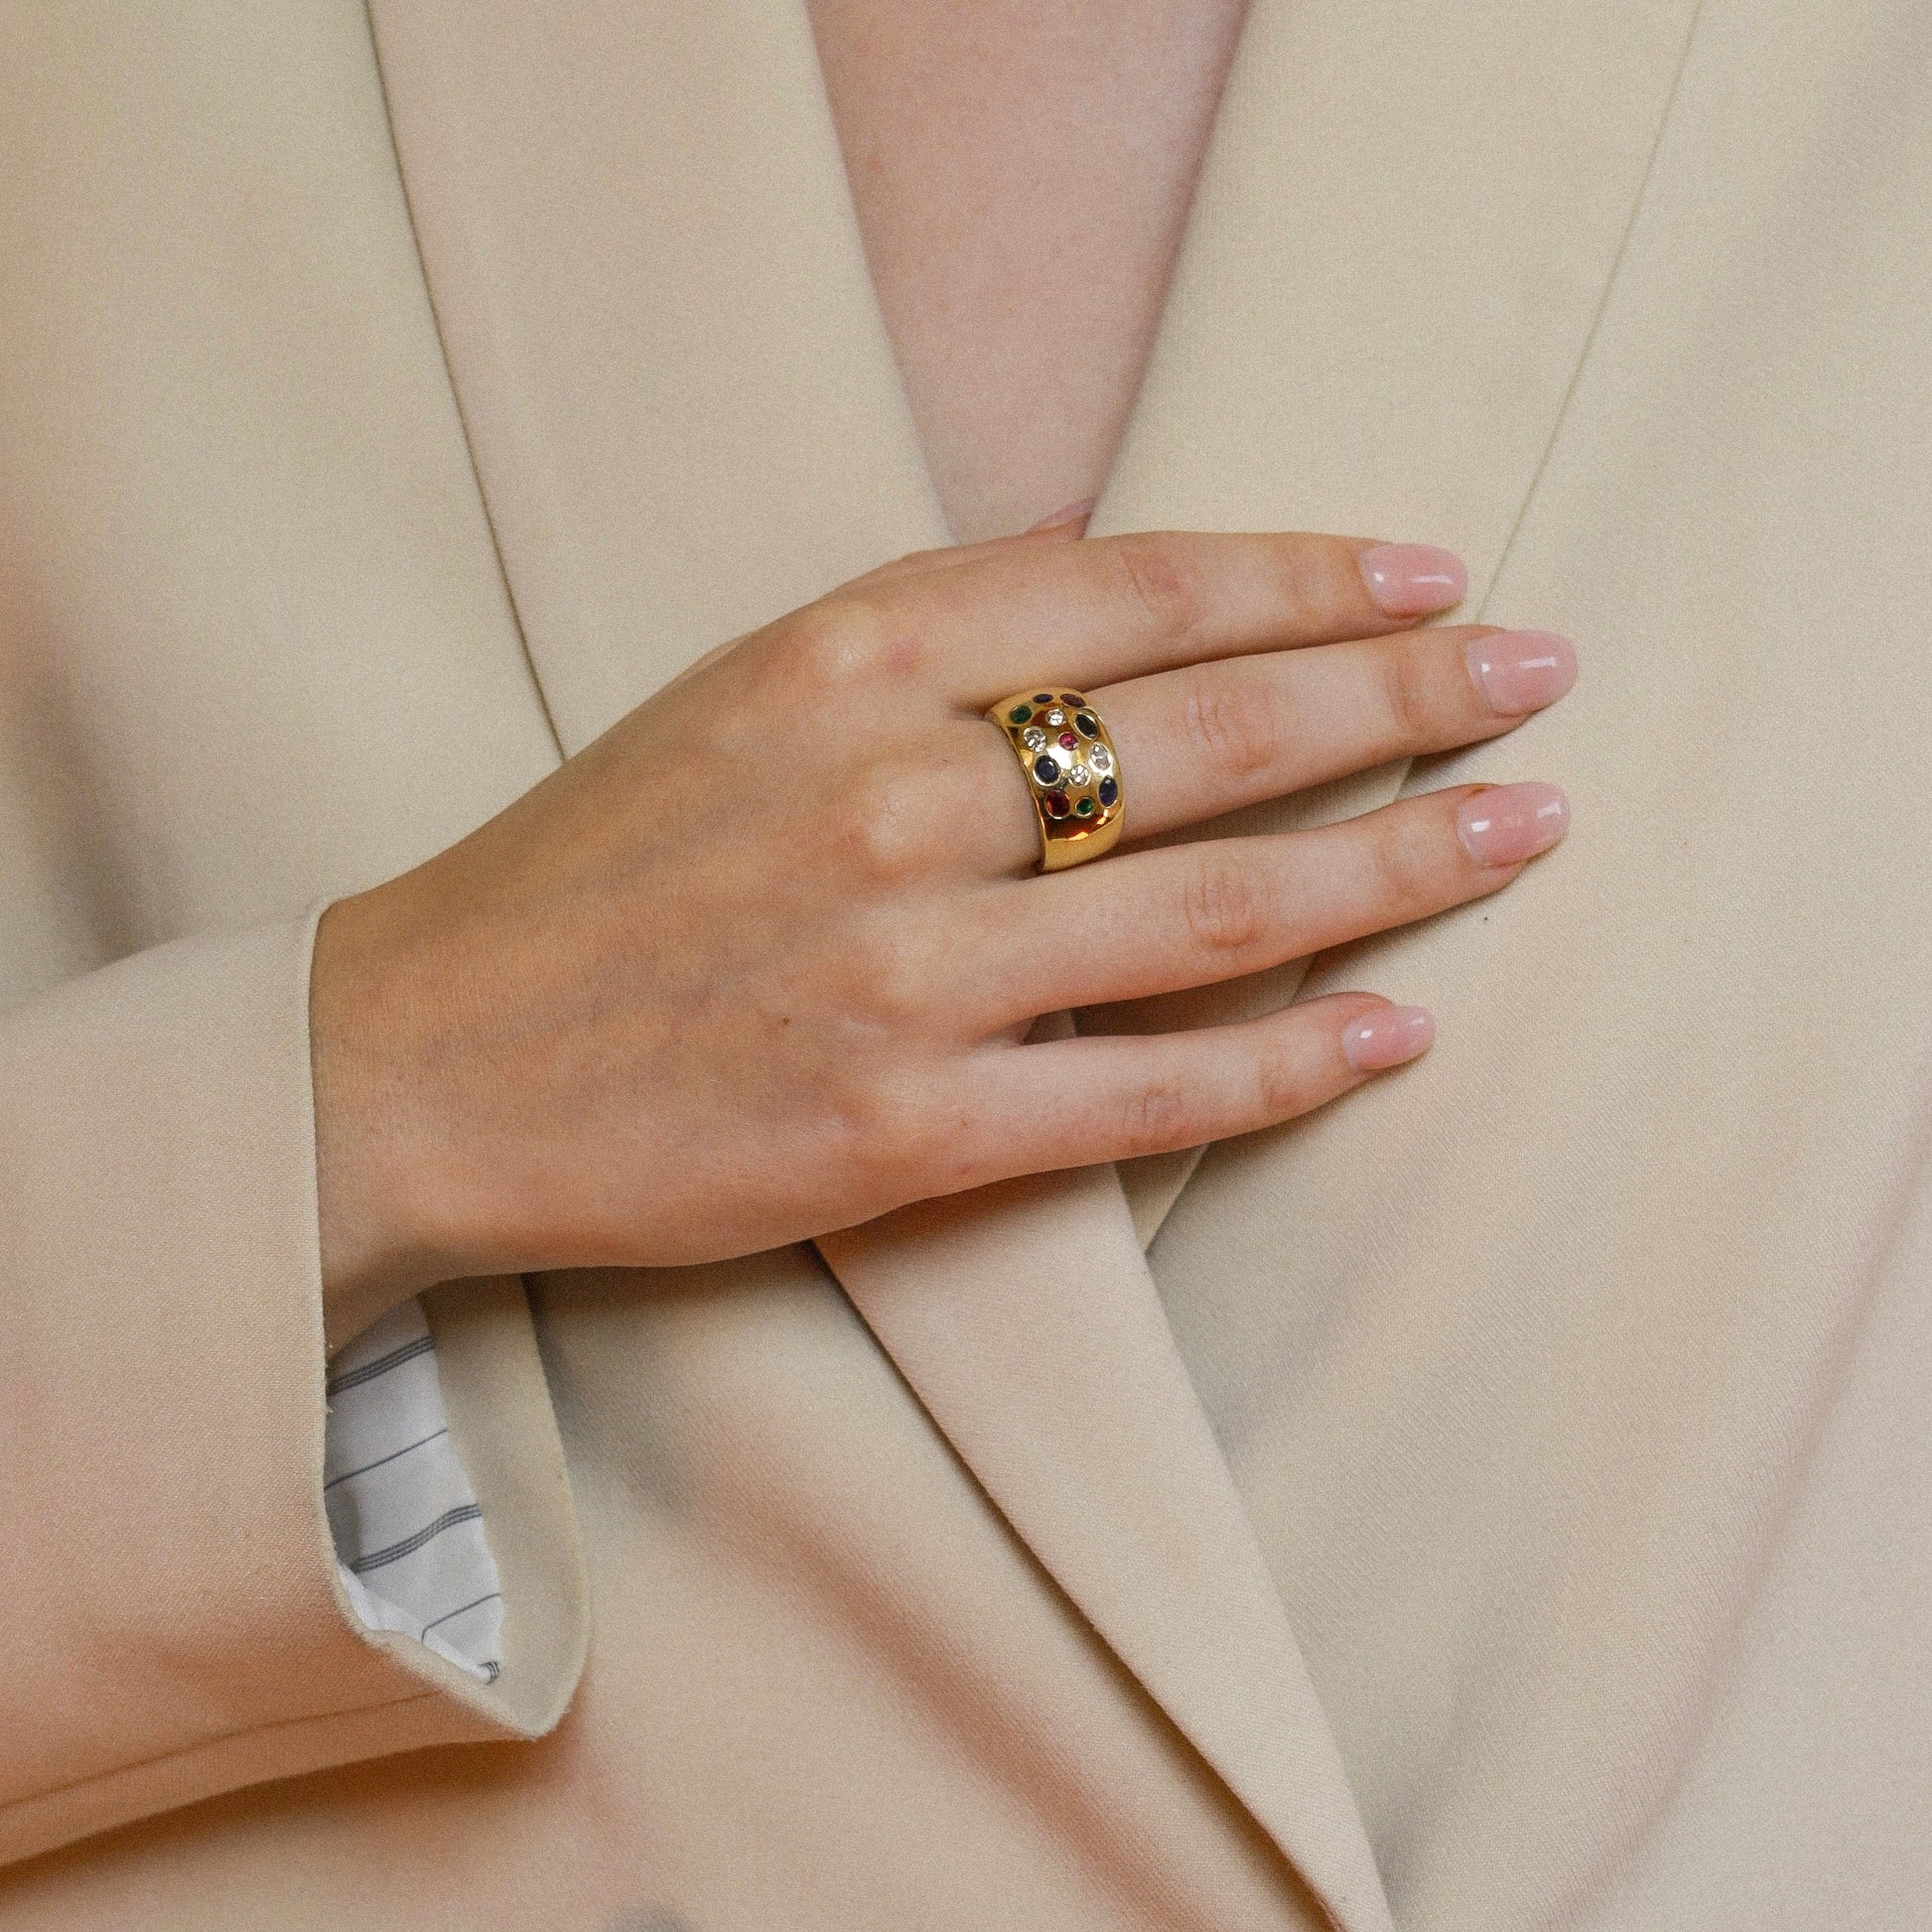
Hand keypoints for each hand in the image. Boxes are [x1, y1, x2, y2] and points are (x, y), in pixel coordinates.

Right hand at [310, 529, 1573, 1341]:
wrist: (426, 1056)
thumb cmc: (589, 867)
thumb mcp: (733, 692)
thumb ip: (916, 634)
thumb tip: (1114, 578)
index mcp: (839, 662)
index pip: (1134, 587)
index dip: (1309, 576)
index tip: (1432, 580)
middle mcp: (887, 796)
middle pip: (1217, 731)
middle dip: (1406, 698)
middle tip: (1538, 681)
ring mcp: (902, 972)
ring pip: (1219, 908)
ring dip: (1398, 868)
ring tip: (1520, 831)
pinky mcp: (901, 1130)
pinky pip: (1150, 1091)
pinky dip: (1289, 1063)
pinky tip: (1395, 1032)